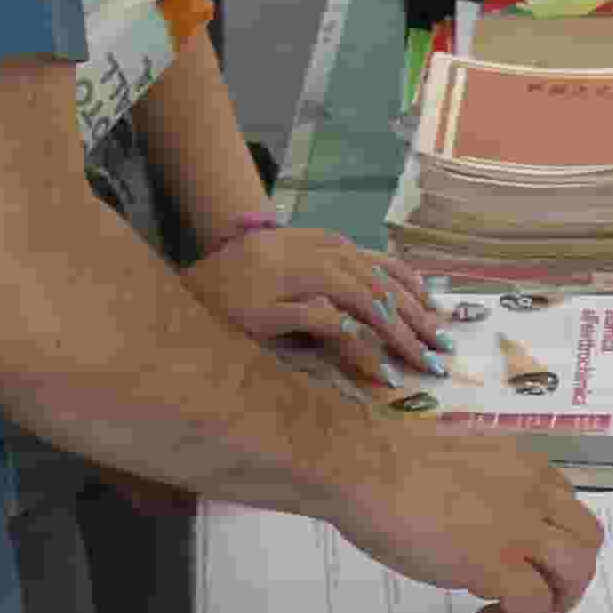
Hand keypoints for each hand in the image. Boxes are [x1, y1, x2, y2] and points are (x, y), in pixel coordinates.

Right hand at [187, 223, 447, 388]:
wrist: (169, 303)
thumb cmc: (229, 296)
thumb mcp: (281, 281)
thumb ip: (323, 285)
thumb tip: (377, 311)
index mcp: (306, 242)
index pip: (373, 261)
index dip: (411, 288)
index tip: (438, 316)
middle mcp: (297, 251)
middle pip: (373, 281)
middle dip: (414, 317)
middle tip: (442, 349)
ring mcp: (279, 276)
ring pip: (357, 297)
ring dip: (395, 332)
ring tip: (421, 362)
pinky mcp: (263, 306)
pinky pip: (323, 322)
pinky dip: (356, 344)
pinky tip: (379, 370)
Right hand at [329, 423, 606, 612]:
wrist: (365, 468)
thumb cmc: (386, 459)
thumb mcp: (454, 460)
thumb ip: (478, 484)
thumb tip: (470, 515)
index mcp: (522, 465)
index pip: (565, 504)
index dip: (549, 536)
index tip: (518, 552)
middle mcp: (534, 493)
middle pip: (587, 538)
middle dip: (569, 573)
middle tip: (534, 592)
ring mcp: (520, 529)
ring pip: (577, 570)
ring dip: (556, 600)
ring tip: (519, 612)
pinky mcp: (498, 565)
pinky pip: (533, 605)